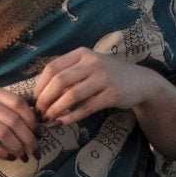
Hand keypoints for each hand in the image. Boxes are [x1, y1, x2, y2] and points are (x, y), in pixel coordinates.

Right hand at [0, 84, 38, 158]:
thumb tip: (31, 115)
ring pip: (3, 133)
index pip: (18, 103)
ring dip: (17, 148)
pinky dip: (1, 152)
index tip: (38, 134)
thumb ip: (1, 105)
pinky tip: (7, 157)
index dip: (32, 120)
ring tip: (23, 157)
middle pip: (14, 120)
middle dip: (28, 139)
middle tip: (35, 151)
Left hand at [32, 49, 155, 124]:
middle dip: (44, 100)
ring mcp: (103, 78)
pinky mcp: (111, 94)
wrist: (141, 82)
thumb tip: (40, 93)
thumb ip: (68, 73)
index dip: (39, 86)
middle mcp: (92, 62)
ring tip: (48, 119)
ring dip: (55, 110)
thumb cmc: (109, 75)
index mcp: (82, 53)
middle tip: (39, 113)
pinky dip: (71, 117)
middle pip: (59, 82)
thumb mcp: (89, 66)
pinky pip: (85, 107)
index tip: (34, 101)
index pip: (52, 68)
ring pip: (70, 95)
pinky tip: (63, 122)